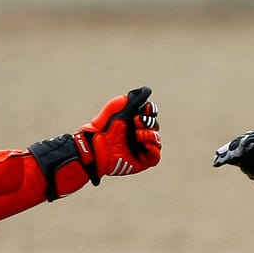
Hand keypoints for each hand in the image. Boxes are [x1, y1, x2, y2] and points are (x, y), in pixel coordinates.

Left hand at [29, 86, 160, 199]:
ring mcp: (141, 148)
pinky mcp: (142, 161)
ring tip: (136, 134)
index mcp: (134, 120)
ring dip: (149, 134)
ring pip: (157, 140)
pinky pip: (156, 156)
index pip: (151, 114)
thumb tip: (147, 91)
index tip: (146, 109)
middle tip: (137, 121)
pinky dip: (152, 148)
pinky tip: (143, 144)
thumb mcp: (117, 107)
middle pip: (155, 126)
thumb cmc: (104, 126)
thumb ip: (133, 99)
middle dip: (149, 122)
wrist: (96, 144)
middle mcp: (139, 133)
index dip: (151, 111)